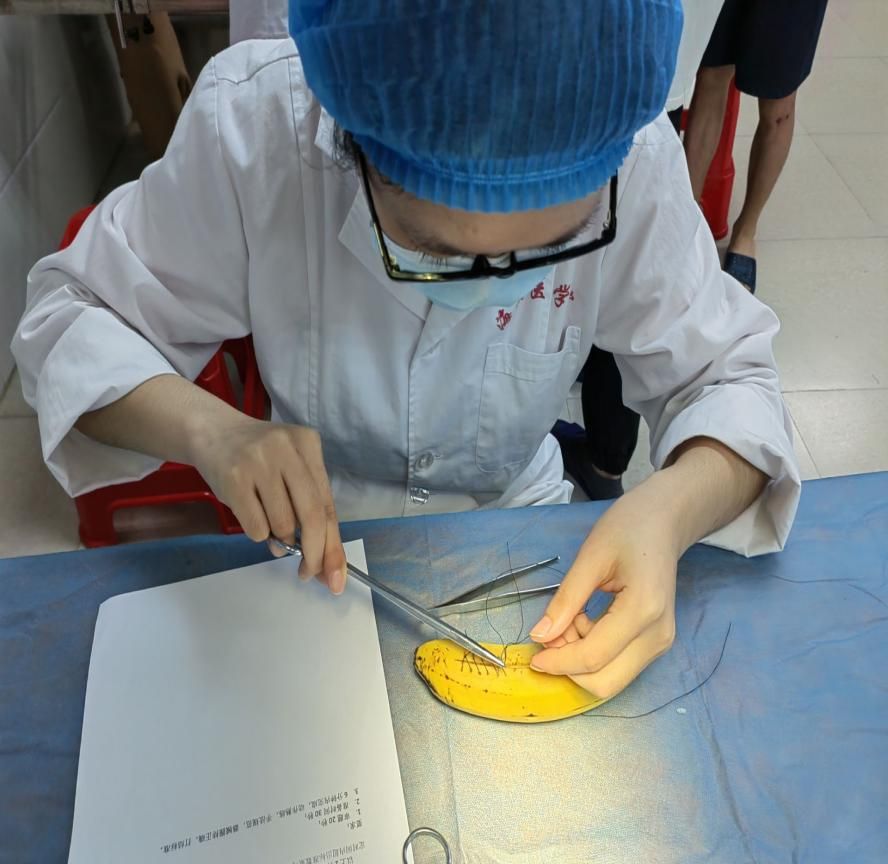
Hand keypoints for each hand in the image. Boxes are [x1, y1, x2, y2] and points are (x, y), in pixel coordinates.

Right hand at [189, 415, 346, 592]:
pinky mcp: (234, 478)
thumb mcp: (290, 469)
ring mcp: (259, 462)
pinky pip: (256, 527)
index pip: (328, 504)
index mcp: (308, 444)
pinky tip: (250, 515)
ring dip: (280, 540)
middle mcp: (287, 449)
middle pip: (312, 516)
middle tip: (308, 573)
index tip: (335, 575)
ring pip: (283, 525)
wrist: (212, 432)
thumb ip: (307, 507)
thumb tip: (322, 562)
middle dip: (315, 553)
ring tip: (269, 524)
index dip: (333, 544)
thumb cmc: (258, 458)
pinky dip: (258, 534)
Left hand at [528, 488, 677, 699]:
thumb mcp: (590, 557)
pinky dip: (593, 655)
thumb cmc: (628, 529)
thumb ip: (565, 599)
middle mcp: (658, 636)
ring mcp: (661, 643)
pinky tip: (584, 622)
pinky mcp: (656, 643)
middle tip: (551, 633)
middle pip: (605, 682)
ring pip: (612, 679)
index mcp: (643, 610)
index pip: (594, 657)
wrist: (663, 523)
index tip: (532, 653)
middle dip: (569, 666)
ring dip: (580, 661)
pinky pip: (619, 666)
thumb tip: (540, 636)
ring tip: (569, 620)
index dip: (558, 662)